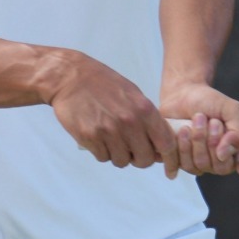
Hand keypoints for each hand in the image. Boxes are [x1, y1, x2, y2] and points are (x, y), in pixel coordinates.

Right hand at [44, 52, 182, 175]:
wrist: (71, 77)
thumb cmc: (104, 84)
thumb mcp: (133, 94)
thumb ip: (148, 118)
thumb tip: (160, 144)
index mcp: (144, 110)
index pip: (166, 143)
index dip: (167, 156)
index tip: (162, 159)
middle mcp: (129, 122)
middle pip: (144, 159)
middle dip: (139, 158)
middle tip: (132, 150)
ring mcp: (109, 131)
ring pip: (122, 161)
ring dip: (118, 155)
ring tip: (111, 140)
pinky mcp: (90, 137)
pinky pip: (103, 157)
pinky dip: (102, 152)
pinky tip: (98, 138)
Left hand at [160, 82, 238, 183]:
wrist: (183, 95)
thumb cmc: (211, 102)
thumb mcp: (233, 109)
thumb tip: (225, 155)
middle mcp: (225, 161)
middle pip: (223, 168)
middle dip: (214, 141)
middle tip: (212, 120)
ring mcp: (204, 164)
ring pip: (202, 165)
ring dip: (198, 139)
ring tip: (197, 118)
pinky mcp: (185, 162)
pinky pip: (184, 165)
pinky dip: (183, 144)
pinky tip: (183, 129)